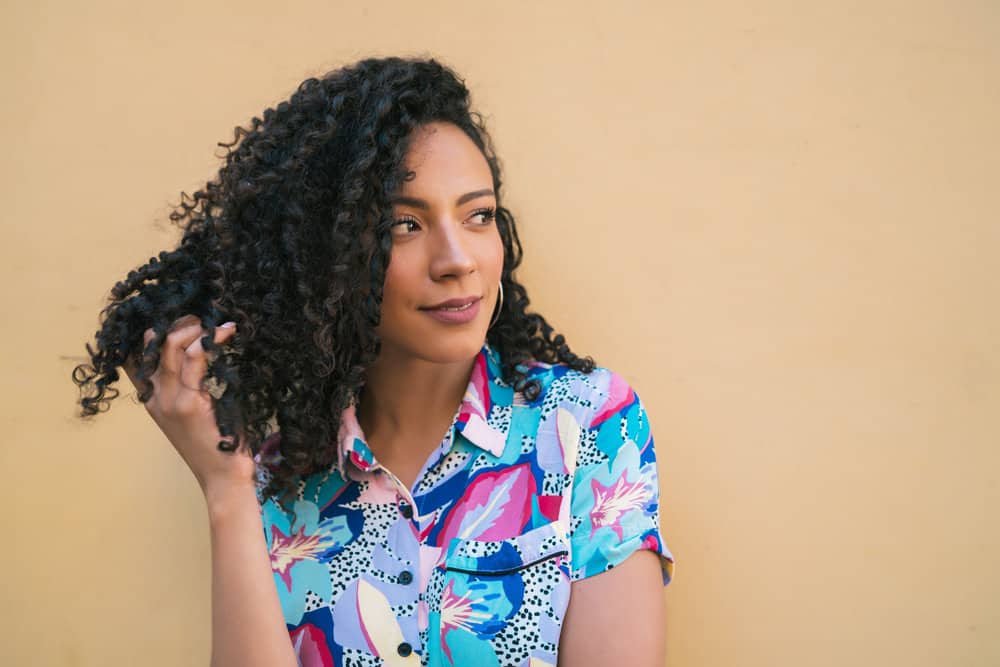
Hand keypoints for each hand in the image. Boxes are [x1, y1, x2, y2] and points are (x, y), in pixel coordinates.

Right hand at [120, 315, 255, 498]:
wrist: (223, 477)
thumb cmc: (217, 445)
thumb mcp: (198, 414)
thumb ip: (191, 389)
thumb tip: (200, 356)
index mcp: (154, 400)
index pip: (137, 358)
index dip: (152, 333)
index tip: (179, 318)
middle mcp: (156, 398)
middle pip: (154, 345)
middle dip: (177, 323)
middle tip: (201, 316)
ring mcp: (170, 400)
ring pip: (171, 346)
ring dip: (194, 327)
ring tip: (216, 323)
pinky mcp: (190, 402)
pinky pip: (195, 357)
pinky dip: (210, 339)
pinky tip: (225, 332)